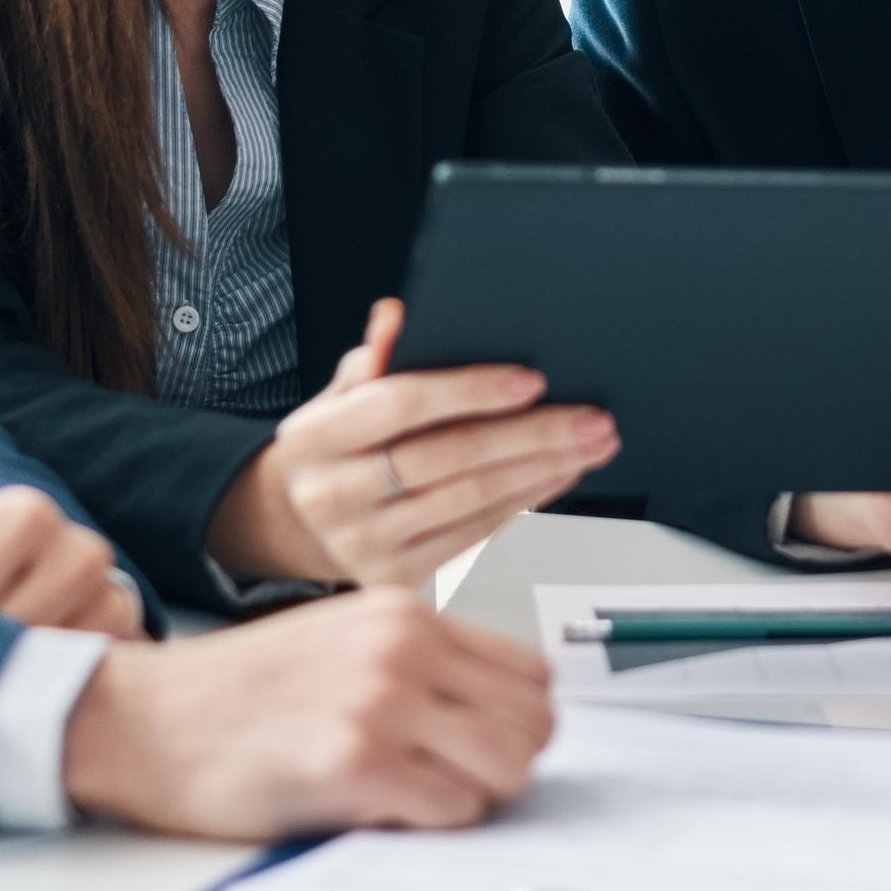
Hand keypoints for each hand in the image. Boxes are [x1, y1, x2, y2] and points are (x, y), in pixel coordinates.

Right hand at [61, 585, 555, 837]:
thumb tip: (497, 718)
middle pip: (535, 720)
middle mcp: (403, 646)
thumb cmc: (232, 695)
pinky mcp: (354, 762)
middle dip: (506, 763)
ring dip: (476, 797)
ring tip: (417, 796)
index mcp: (404, 614)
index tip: (483, 745)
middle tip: (454, 781)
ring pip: (510, 766)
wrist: (141, 719)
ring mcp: (381, 701)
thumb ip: (416, 663)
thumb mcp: (338, 641)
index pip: (532, 671)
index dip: (516, 720)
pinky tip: (379, 810)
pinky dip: (431, 824)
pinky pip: (454, 810)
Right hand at [206, 299, 618, 589]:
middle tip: (589, 418)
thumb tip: (397, 314)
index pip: (399, 404)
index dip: (469, 390)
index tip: (531, 380)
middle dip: (530, 435)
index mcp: (314, 437)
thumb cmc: (335, 447)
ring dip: (541, 471)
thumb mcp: (338, 395)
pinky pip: (474, 533)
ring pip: (470, 499)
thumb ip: (372, 359)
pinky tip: (557, 476)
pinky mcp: (396, 576)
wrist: (301, 524)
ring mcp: (364, 543)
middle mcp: (333, 494)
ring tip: (590, 446)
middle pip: (446, 457)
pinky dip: (524, 503)